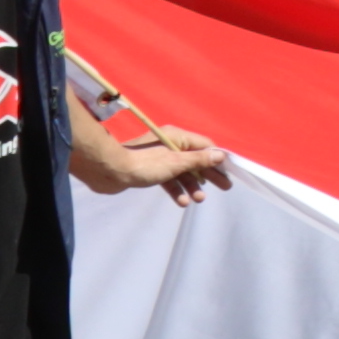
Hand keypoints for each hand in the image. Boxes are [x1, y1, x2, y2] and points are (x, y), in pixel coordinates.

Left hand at [98, 124, 232, 203]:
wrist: (110, 171)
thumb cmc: (145, 164)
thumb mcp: (175, 162)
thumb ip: (199, 160)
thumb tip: (221, 155)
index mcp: (178, 137)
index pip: (205, 146)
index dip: (218, 159)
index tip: (228, 172)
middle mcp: (170, 145)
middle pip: (196, 160)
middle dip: (209, 175)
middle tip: (225, 188)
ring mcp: (160, 158)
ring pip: (183, 172)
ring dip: (192, 185)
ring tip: (200, 200)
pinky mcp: (151, 171)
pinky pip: (169, 180)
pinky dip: (176, 189)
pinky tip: (182, 201)